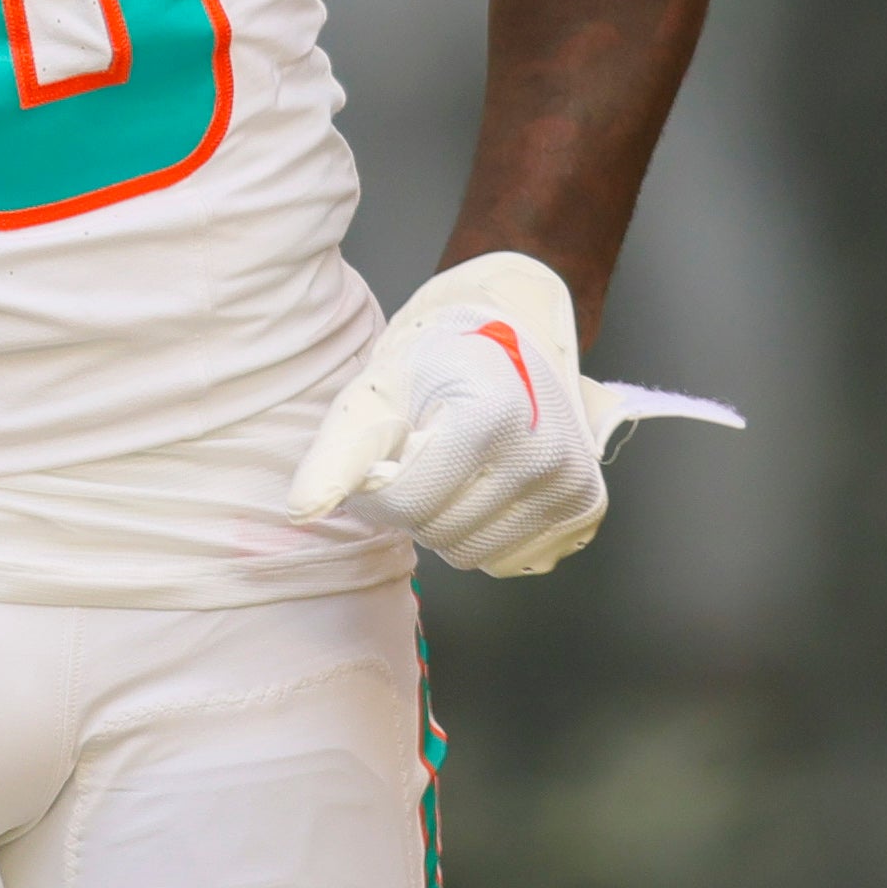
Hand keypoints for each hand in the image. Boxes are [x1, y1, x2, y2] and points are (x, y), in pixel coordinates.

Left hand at [287, 253, 741, 577]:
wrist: (514, 329)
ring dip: (447, 521)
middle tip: (418, 457)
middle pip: (440, 533)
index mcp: (492, 416)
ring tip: (450, 469)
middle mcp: (544, 456)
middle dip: (413, 505)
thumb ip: (337, 453)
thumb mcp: (377, 391)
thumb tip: (301, 511)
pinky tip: (483, 487)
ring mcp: (571, 485)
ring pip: (474, 553)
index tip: (379, 458)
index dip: (375, 490)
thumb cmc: (438, 357)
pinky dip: (484, 532)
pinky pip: (510, 558)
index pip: (407, 502)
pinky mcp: (585, 507)